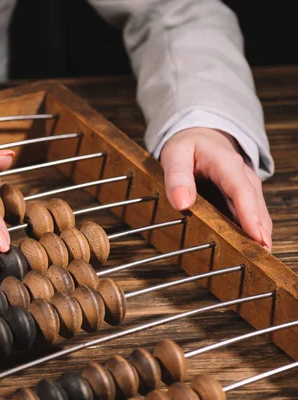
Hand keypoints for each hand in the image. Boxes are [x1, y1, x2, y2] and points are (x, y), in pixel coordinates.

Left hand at [160, 127, 271, 250]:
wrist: (201, 137)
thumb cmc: (188, 146)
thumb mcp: (175, 155)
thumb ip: (176, 177)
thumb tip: (181, 203)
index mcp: (227, 163)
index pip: (242, 190)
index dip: (250, 215)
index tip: (256, 236)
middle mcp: (243, 176)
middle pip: (255, 206)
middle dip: (260, 231)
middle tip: (261, 258)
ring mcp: (246, 188)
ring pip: (257, 213)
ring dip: (259, 235)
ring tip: (259, 259)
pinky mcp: (243, 198)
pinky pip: (250, 215)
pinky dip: (251, 232)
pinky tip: (248, 249)